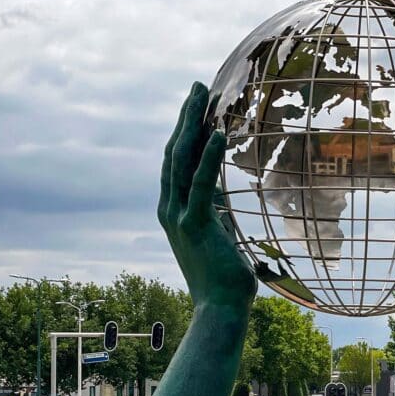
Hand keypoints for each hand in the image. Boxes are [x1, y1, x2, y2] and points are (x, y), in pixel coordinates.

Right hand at [158, 82, 256, 309]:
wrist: (221, 309)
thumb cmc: (224, 277)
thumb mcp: (218, 237)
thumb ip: (214, 215)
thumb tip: (219, 197)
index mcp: (174, 210)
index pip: (177, 161)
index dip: (186, 130)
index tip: (197, 103)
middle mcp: (170, 209)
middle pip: (175, 152)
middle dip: (186, 117)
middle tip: (197, 86)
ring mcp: (180, 216)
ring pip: (182, 161)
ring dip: (193, 126)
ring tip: (202, 97)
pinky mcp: (196, 224)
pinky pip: (201, 184)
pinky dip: (208, 157)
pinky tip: (216, 133)